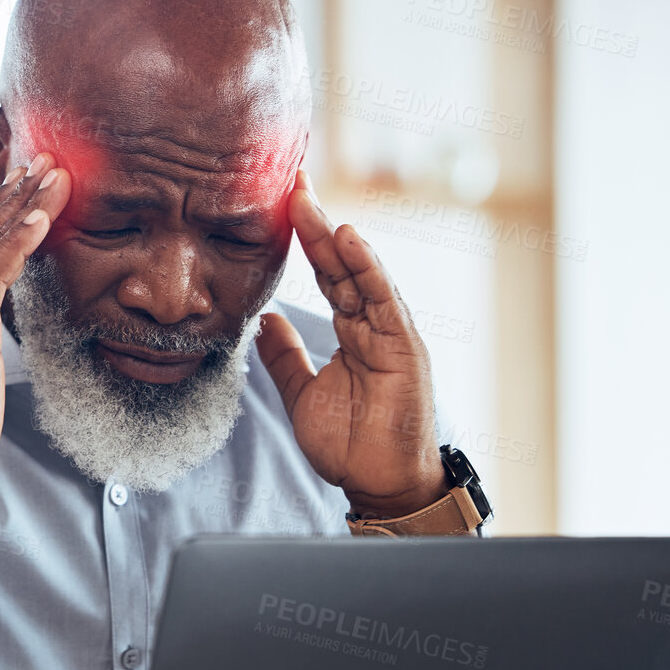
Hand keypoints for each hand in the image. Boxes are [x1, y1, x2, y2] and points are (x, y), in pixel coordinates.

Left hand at [255, 171, 447, 518]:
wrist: (379, 487)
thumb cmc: (350, 444)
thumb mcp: (301, 392)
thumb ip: (283, 355)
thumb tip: (263, 319)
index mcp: (352, 333)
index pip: (326, 276)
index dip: (305, 241)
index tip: (281, 204)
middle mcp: (374, 326)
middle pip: (341, 265)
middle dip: (316, 224)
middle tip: (291, 182)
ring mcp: (392, 334)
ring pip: (361, 274)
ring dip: (335, 236)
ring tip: (309, 201)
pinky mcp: (406, 349)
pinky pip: (384, 301)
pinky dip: (368, 269)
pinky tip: (351, 240)